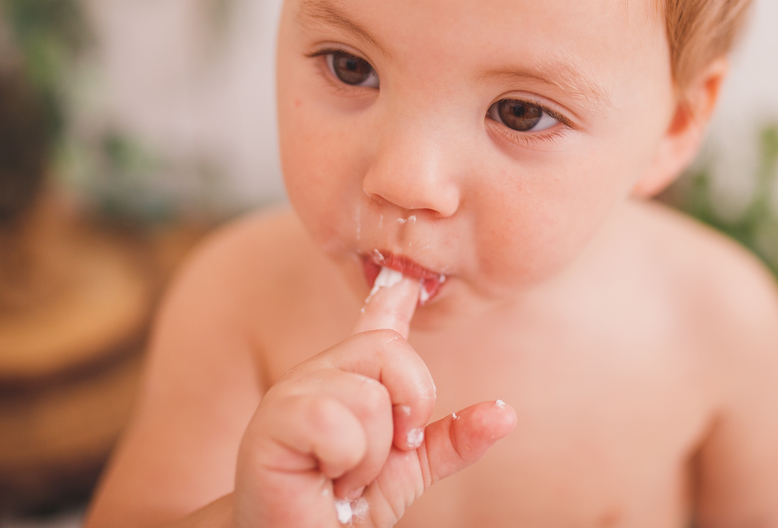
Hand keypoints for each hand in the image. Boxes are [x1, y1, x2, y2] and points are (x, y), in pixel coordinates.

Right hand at [233, 271, 515, 526]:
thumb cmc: (342, 509)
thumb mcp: (408, 470)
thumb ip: (451, 439)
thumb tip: (505, 414)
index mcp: (351, 380)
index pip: (376, 324)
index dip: (393, 295)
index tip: (407, 274)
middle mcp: (320, 375)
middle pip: (388, 350)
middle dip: (407, 408)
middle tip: (381, 454)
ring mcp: (292, 394)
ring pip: (370, 396)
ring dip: (372, 455)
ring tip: (343, 475)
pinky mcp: (272, 423)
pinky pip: (337, 422)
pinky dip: (347, 462)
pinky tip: (324, 478)